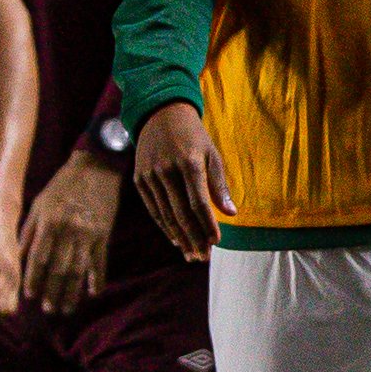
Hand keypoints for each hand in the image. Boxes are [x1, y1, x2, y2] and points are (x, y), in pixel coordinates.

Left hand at [17, 148, 124, 315]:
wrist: (96, 167)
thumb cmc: (62, 186)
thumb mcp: (40, 204)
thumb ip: (29, 231)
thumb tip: (19, 257)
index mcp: (49, 222)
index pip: (39, 258)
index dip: (34, 279)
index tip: (30, 297)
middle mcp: (68, 231)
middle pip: (59, 268)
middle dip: (53, 292)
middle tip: (49, 311)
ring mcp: (88, 234)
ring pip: (79, 270)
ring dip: (72, 292)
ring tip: (67, 309)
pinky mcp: (104, 234)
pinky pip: (100, 261)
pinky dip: (97, 278)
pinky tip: (93, 293)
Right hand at [132, 101, 231, 259]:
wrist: (160, 114)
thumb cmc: (193, 136)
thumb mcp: (211, 154)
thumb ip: (219, 185)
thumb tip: (231, 214)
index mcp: (189, 162)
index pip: (199, 203)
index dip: (208, 225)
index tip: (216, 242)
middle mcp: (167, 170)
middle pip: (181, 214)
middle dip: (194, 238)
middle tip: (202, 257)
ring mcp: (150, 175)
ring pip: (165, 215)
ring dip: (179, 238)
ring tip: (191, 255)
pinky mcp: (139, 178)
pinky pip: (153, 209)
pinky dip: (164, 226)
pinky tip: (175, 240)